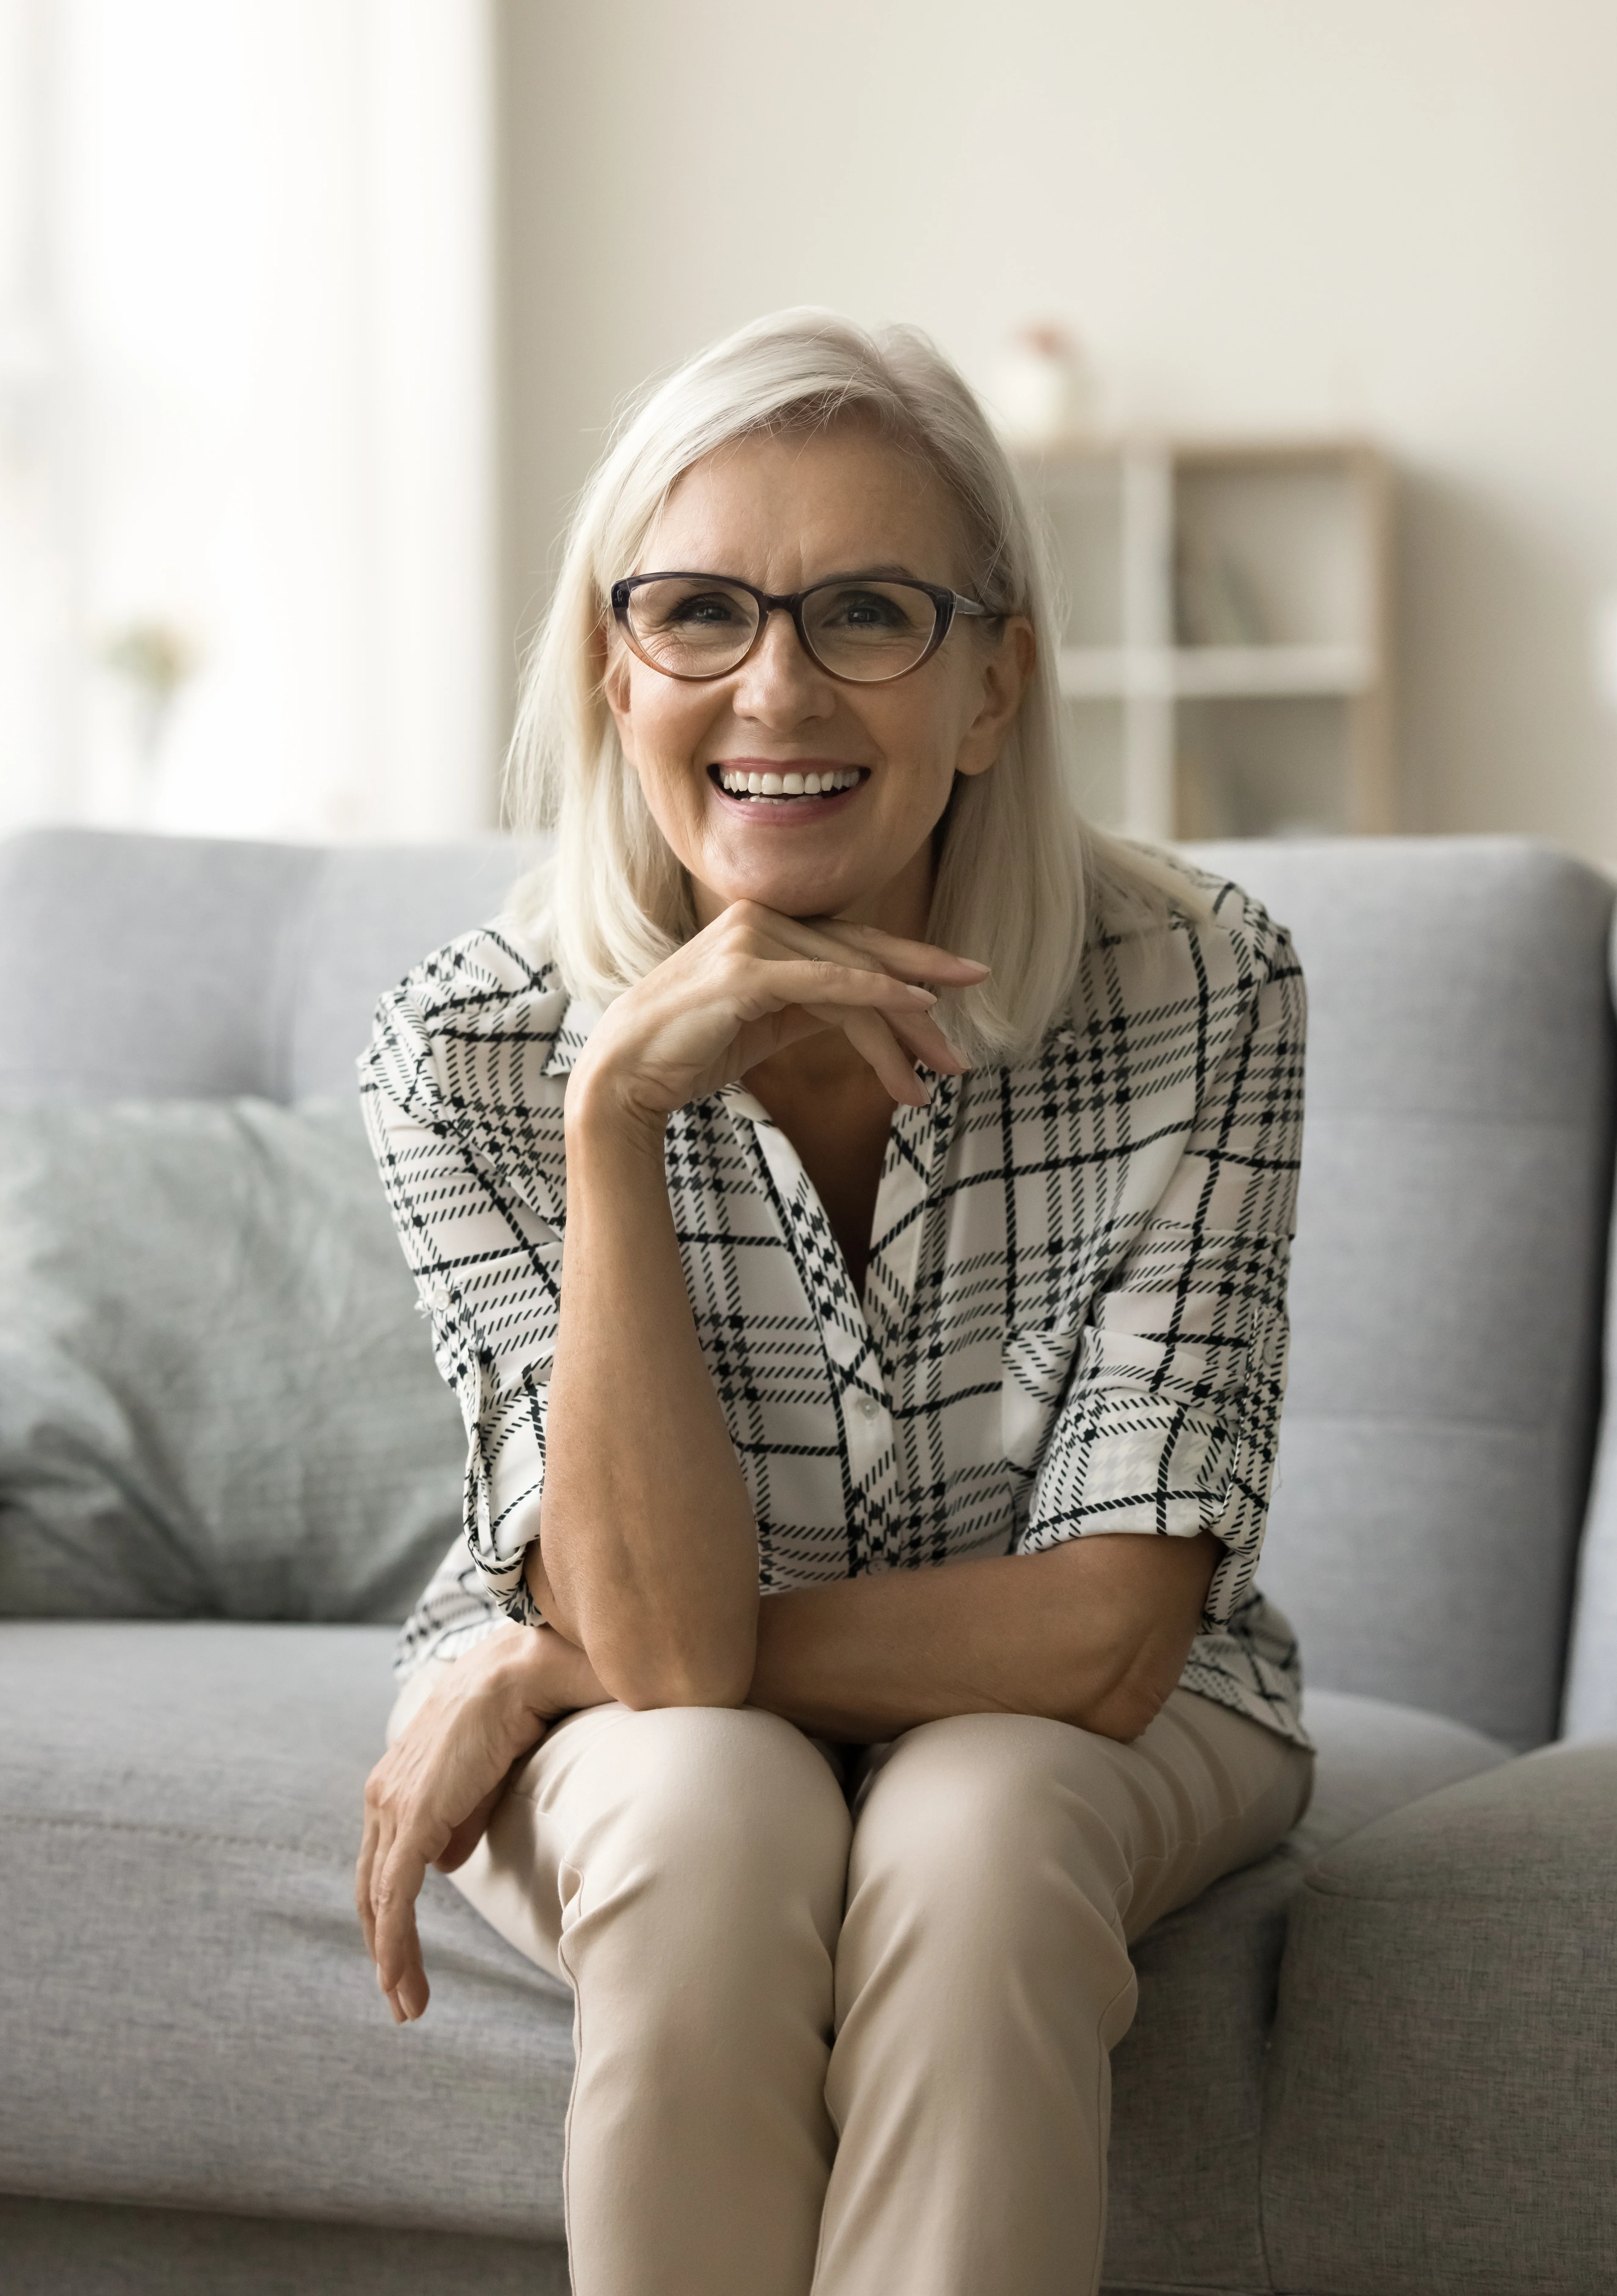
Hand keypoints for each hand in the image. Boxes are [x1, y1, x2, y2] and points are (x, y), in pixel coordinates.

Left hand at [355, 1622, 605, 2022]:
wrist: (521, 1669)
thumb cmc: (514, 1709)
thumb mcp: (483, 1779)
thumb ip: (460, 1819)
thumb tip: (446, 1862)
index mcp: (399, 1783)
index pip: (384, 1864)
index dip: (390, 1917)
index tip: (404, 1965)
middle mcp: (385, 1794)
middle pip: (372, 1888)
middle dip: (384, 1949)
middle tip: (403, 2000)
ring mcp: (394, 1804)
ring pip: (379, 1899)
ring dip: (391, 1958)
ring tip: (407, 2004)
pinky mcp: (415, 1816)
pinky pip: (395, 1895)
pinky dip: (395, 1944)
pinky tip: (402, 1981)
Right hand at [568, 903, 989, 1131]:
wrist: (624, 1075)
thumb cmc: (689, 1051)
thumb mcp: (766, 1023)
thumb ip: (811, 1005)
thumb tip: (868, 1013)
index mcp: (764, 929)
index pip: (851, 946)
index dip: (910, 963)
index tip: (959, 987)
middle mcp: (761, 921)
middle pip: (863, 953)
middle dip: (924, 991)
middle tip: (971, 1018)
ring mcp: (751, 941)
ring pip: (853, 977)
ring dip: (905, 1026)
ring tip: (943, 1068)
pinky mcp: (746, 972)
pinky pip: (827, 981)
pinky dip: (876, 991)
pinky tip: (917, 1006)